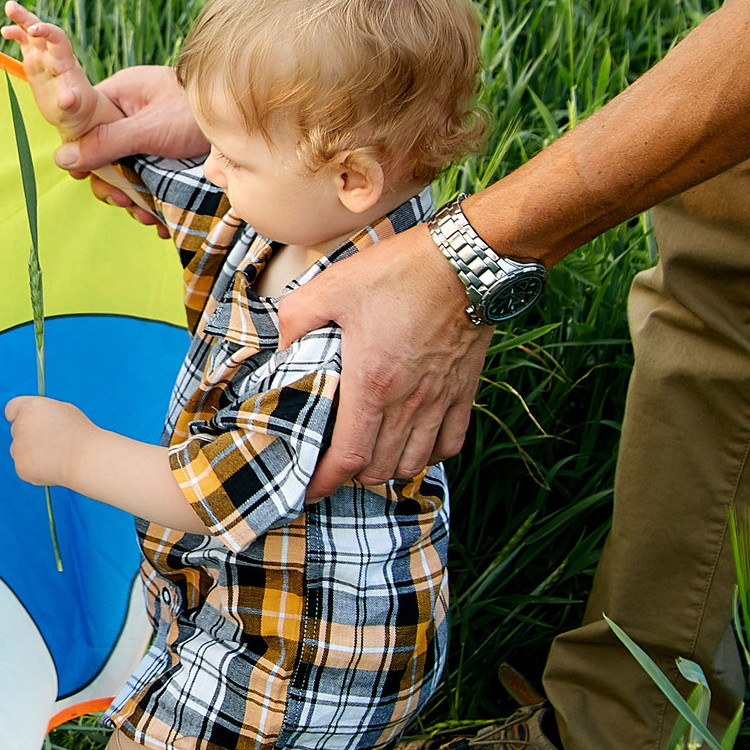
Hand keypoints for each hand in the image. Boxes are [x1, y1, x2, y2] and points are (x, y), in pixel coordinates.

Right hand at [1, 2, 113, 139]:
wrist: (78, 113)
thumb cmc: (79, 112)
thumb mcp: (74, 109)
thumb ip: (70, 102)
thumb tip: (67, 98)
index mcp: (65, 62)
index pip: (57, 39)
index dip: (46, 31)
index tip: (32, 29)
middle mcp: (54, 56)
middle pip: (41, 31)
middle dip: (27, 18)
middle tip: (11, 6)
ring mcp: (44, 58)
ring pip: (31, 34)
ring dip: (21, 20)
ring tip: (9, 6)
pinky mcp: (35, 64)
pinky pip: (25, 44)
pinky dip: (16, 35)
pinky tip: (5, 31)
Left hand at [5, 394, 98, 487]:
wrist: (88, 459)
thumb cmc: (80, 433)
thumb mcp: (62, 410)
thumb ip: (42, 413)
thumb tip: (31, 419)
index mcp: (31, 407)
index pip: (11, 409)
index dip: (20, 416)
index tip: (28, 422)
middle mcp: (21, 425)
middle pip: (15, 430)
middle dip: (28, 435)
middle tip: (51, 441)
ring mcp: (19, 447)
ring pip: (18, 449)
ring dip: (29, 452)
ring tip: (54, 454)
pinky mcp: (21, 467)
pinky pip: (23, 466)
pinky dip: (34, 468)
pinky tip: (52, 466)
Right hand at [58, 64, 209, 230]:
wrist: (246, 122)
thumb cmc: (197, 111)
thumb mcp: (149, 128)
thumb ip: (107, 142)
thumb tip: (62, 158)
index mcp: (122, 95)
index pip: (84, 123)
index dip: (82, 152)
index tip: (88, 177)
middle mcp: (133, 116)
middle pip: (105, 155)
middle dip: (113, 185)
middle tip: (124, 201)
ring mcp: (151, 139)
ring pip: (128, 174)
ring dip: (134, 200)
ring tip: (148, 217)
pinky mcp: (169, 159)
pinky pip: (151, 182)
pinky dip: (154, 203)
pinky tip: (163, 221)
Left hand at [276, 224, 488, 495]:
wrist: (466, 260)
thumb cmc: (399, 272)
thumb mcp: (331, 286)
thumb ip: (296, 320)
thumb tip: (283, 350)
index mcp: (372, 382)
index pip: (350, 457)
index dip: (326, 481)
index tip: (311, 489)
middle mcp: (409, 401)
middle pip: (380, 468)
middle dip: (353, 475)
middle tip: (334, 464)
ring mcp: (440, 399)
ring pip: (414, 463)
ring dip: (389, 467)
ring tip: (370, 456)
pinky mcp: (464, 391)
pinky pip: (450, 444)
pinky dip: (429, 455)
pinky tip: (413, 443)